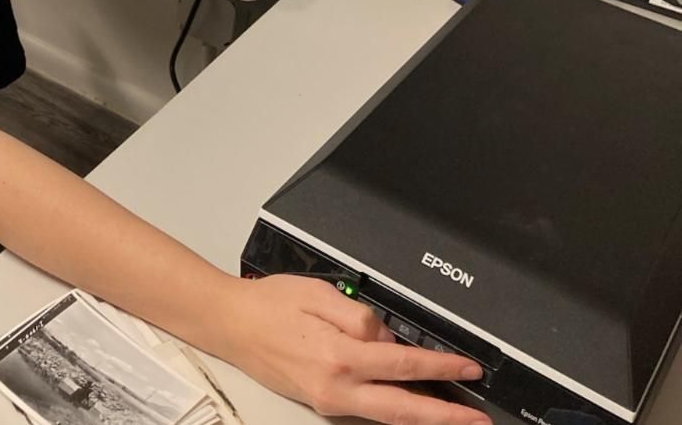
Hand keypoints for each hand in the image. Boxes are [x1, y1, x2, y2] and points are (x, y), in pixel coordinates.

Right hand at [217, 276, 490, 424]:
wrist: (229, 323)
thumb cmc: (267, 304)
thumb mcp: (318, 294)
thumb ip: (359, 316)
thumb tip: (388, 338)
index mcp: (339, 356)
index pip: (404, 365)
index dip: (442, 368)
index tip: (468, 368)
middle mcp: (335, 387)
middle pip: (403, 410)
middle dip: (445, 417)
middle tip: (477, 420)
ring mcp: (327, 400)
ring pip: (387, 416)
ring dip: (423, 418)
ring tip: (453, 417)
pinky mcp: (320, 401)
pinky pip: (367, 409)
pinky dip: (395, 410)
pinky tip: (410, 403)